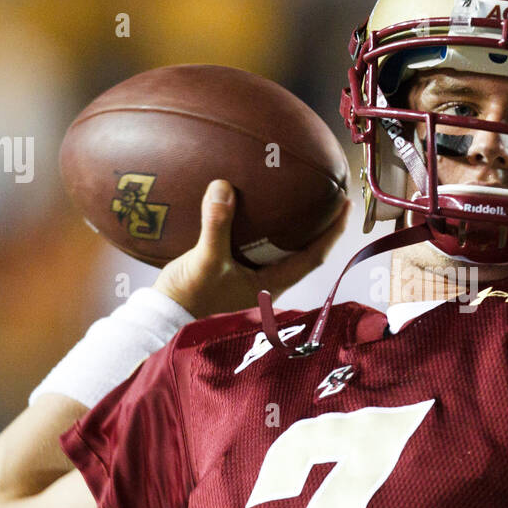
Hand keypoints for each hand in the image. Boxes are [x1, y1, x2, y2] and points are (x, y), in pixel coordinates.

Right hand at [154, 180, 350, 318]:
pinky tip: (250, 210)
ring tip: (294, 198)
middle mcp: (266, 284)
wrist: (161, 321)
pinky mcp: (231, 275)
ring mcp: (249, 281)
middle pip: (302, 252)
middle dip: (317, 226)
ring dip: (288, 228)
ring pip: (278, 250)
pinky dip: (259, 229)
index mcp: (271, 284)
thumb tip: (224, 186)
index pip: (314, 256)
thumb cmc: (189, 299)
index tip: (346, 205)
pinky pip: (253, 248)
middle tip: (326, 196)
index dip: (333, 232)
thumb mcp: (204, 261)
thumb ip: (216, 225)